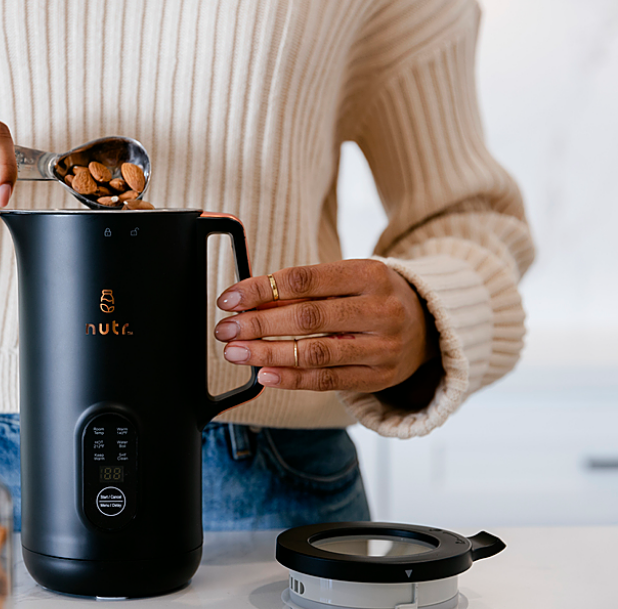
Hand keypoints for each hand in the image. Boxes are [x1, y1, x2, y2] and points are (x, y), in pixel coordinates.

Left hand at [213, 260, 436, 393]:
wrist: (429, 325)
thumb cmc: (373, 297)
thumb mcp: (347, 280)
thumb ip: (303, 289)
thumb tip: (248, 300)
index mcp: (370, 274)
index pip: (303, 280)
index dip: (260, 289)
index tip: (229, 300)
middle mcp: (381, 309)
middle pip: (307, 318)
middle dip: (258, 324)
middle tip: (225, 330)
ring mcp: (383, 347)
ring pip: (315, 352)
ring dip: (267, 354)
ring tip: (236, 353)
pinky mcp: (379, 377)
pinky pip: (328, 380)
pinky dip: (292, 379)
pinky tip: (264, 375)